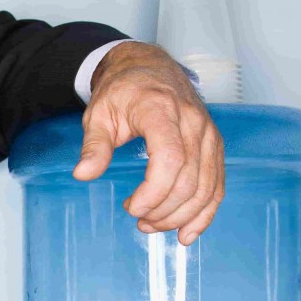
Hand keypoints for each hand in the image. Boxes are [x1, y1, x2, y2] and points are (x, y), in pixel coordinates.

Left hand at [73, 41, 224, 245]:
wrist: (149, 68)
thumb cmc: (123, 90)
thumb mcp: (99, 114)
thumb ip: (94, 145)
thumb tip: (83, 174)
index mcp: (161, 110)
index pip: (170, 159)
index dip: (154, 192)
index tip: (132, 208)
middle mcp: (192, 122)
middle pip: (189, 179)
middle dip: (163, 210)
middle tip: (138, 220)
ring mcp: (207, 134)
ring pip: (206, 186)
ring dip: (180, 216)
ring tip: (152, 225)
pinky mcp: (213, 145)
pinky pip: (217, 185)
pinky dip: (205, 212)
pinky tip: (187, 232)